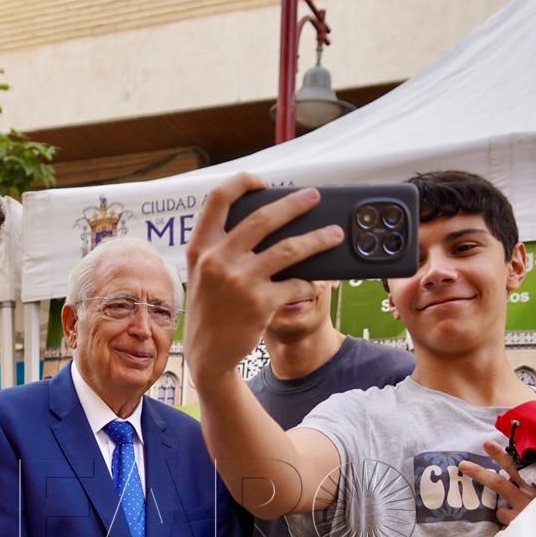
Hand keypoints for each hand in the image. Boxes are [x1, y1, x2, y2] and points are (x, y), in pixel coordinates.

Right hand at [183, 175, 342, 383]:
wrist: (208, 355)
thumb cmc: (211, 310)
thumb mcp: (203, 273)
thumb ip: (221, 247)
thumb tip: (268, 222)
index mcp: (201, 247)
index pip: (217, 199)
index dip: (241, 183)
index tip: (262, 181)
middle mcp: (218, 260)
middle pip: (263, 217)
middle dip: (295, 204)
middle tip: (314, 197)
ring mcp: (239, 281)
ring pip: (289, 249)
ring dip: (318, 238)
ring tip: (335, 234)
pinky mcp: (260, 304)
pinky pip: (296, 285)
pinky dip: (309, 283)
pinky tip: (315, 283)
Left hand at [458, 439, 535, 526]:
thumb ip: (535, 484)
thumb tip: (513, 477)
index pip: (516, 466)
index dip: (500, 455)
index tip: (486, 443)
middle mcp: (529, 496)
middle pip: (498, 483)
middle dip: (479, 473)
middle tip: (463, 465)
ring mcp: (523, 513)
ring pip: (499, 511)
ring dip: (504, 515)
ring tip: (519, 521)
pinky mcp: (519, 529)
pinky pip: (507, 529)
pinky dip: (512, 530)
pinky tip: (524, 533)